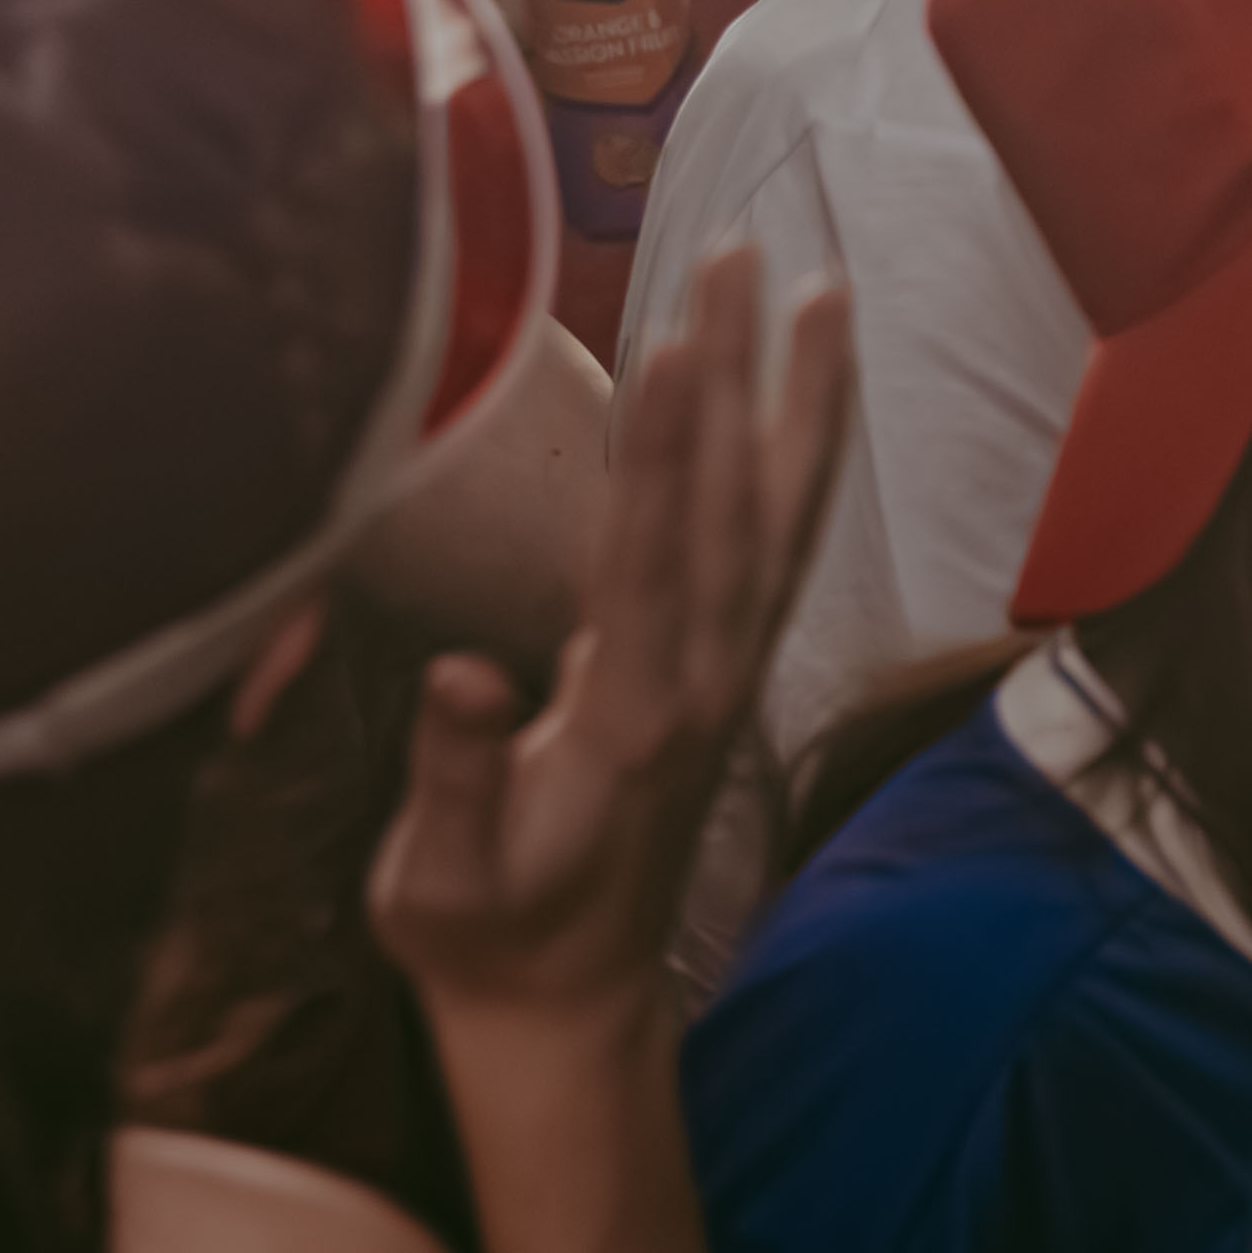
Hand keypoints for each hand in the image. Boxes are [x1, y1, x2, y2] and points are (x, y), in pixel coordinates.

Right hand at [368, 252, 855, 1036]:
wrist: (565, 997)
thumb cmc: (484, 936)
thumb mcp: (439, 886)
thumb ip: (456, 784)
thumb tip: (460, 680)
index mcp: (630, 722)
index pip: (656, 560)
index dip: (667, 455)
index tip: (675, 348)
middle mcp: (703, 678)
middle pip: (734, 505)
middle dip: (738, 376)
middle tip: (741, 255)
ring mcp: (727, 668)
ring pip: (777, 513)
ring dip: (794, 398)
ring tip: (813, 285)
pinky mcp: (727, 663)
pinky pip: (777, 540)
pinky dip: (796, 455)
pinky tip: (800, 388)